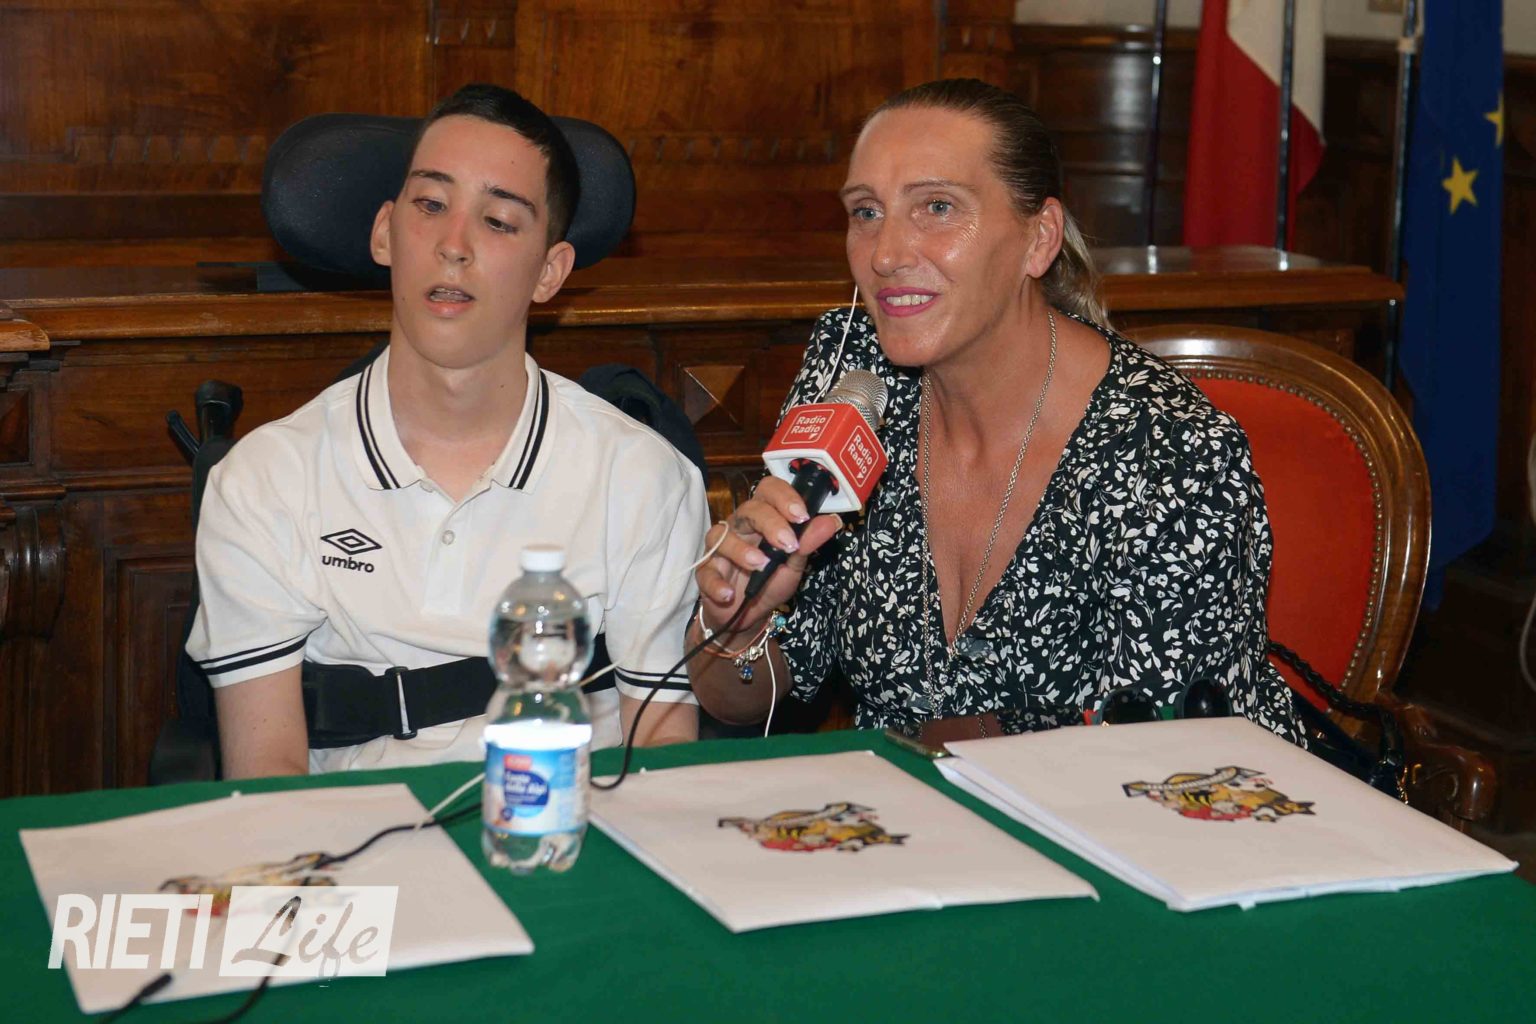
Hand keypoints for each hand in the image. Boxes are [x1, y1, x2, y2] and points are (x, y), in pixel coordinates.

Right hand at [696, 476, 841, 638]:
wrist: (748, 614)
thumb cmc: (770, 580)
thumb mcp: (794, 564)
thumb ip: (808, 542)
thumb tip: (832, 521)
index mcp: (762, 517)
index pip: (769, 491)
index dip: (784, 497)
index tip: (802, 515)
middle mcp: (739, 526)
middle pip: (749, 509)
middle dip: (770, 523)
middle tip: (788, 544)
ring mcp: (719, 548)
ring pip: (722, 536)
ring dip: (742, 551)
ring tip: (760, 566)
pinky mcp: (705, 572)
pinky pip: (705, 572)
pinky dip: (716, 583)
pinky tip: (729, 593)